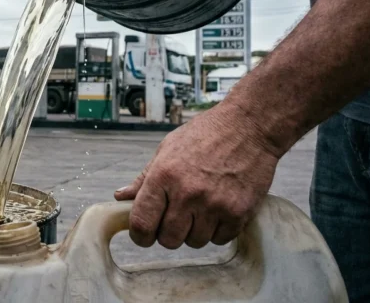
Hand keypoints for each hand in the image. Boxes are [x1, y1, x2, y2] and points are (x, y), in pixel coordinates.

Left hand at [114, 103, 280, 249]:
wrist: (249, 126)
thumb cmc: (205, 135)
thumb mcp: (167, 149)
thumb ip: (144, 178)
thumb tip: (120, 196)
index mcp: (163, 176)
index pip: (142, 222)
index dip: (139, 235)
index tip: (143, 235)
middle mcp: (187, 193)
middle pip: (168, 240)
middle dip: (168, 234)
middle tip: (175, 219)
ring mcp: (214, 205)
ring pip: (195, 242)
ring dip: (194, 232)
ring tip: (200, 210)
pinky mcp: (239, 212)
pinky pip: (220, 239)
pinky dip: (217, 231)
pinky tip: (218, 210)